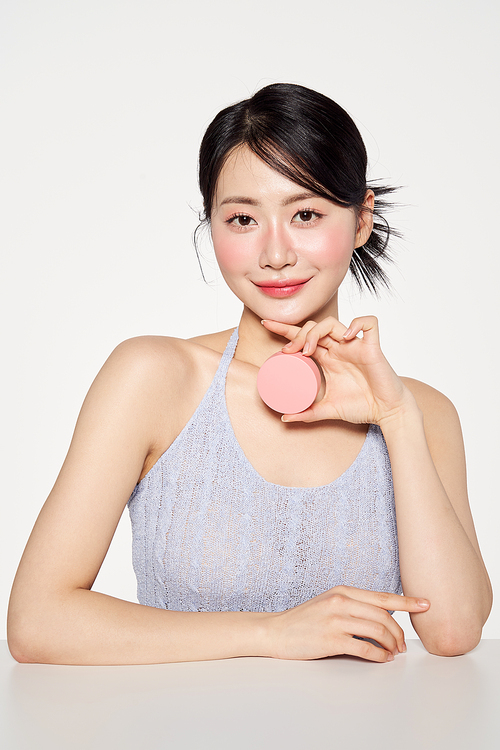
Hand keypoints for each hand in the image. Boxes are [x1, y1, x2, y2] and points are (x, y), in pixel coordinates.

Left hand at [262, 316, 415, 425]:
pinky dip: (357, 324)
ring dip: (316, 332)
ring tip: (308, 350)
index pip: (304, 336)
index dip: (285, 328)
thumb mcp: (328, 410)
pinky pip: (369, 324)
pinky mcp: (373, 347)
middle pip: (314, 327)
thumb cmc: (362, 407)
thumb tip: (283, 418)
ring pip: (333, 323)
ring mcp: (355, 345)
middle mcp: (340, 348)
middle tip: (288, 351)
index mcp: (329, 358)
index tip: (266, 324)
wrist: (386, 413)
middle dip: (298, 334)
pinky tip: (345, 337)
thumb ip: (307, 414)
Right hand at [264, 586, 429, 661]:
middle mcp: (341, 602)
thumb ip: (354, 606)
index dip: (407, 601)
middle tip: (402, 646)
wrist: (277, 631)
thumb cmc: (305, 620)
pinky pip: (364, 648)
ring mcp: (336, 620)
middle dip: (399, 633)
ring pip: (377, 632)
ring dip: (391, 645)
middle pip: (384, 617)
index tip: (426, 604)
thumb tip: (384, 617)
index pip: (382, 597)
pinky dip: (378, 655)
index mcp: (343, 591)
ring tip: (392, 653)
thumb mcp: (330, 603)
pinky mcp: (331, 640)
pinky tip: (381, 658)